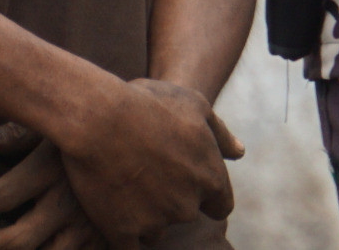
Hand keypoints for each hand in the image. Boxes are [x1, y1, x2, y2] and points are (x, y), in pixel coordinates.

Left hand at [0, 125, 94, 249]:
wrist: (150, 141)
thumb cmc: (91, 125)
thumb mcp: (53, 122)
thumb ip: (15, 133)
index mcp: (50, 169)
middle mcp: (68, 203)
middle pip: (10, 243)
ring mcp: (89, 228)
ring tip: (3, 232)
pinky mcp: (105, 241)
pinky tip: (36, 239)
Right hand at [49, 78, 242, 248]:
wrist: (98, 117)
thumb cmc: (147, 103)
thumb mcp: (193, 105)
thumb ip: (221, 134)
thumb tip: (239, 152)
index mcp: (210, 178)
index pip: (220, 206)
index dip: (205, 196)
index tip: (183, 182)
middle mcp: (188, 206)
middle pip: (184, 215)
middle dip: (170, 199)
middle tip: (145, 171)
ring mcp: (156, 222)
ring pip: (155, 231)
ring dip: (144, 216)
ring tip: (123, 183)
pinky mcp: (123, 232)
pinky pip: (128, 247)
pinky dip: (122, 235)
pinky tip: (113, 215)